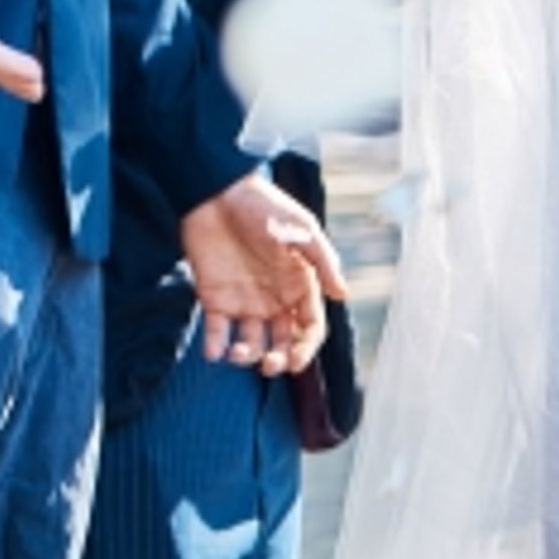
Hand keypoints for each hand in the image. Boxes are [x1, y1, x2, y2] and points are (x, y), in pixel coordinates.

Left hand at [179, 174, 346, 374]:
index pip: (309, 326)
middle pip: (282, 341)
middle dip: (278, 359)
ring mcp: (244, 300)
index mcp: (299, 284)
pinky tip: (214, 352)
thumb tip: (344, 295)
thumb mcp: (301, 230)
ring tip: (238, 354)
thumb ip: (323, 262)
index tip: (296, 362)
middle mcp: (274, 298)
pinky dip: (214, 347)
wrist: (216, 193)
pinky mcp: (214, 299)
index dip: (307, 348)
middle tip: (269, 365)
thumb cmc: (264, 207)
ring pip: (250, 343)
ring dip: (247, 356)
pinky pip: (216, 332)